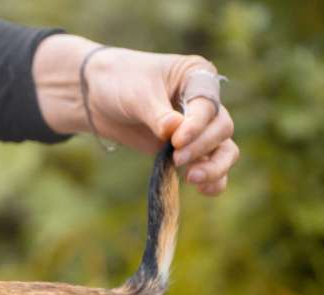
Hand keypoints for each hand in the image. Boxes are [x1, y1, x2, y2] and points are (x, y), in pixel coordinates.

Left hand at [33, 35, 238, 195]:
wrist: (99, 96)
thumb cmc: (121, 83)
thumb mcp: (138, 95)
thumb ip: (157, 115)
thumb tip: (174, 131)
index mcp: (198, 76)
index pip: (208, 105)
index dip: (197, 126)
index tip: (177, 141)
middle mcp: (205, 102)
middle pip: (222, 128)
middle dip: (202, 147)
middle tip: (177, 159)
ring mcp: (199, 128)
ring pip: (224, 150)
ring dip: (214, 167)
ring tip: (193, 179)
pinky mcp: (188, 149)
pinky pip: (210, 165)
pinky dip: (212, 179)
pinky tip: (204, 189)